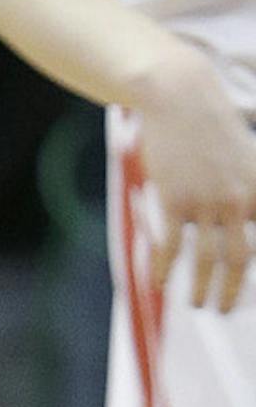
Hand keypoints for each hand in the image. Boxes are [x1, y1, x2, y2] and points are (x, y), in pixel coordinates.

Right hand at [129, 45, 255, 311]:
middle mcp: (239, 198)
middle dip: (233, 289)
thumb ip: (248, 188)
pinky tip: (159, 286)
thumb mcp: (244, 156)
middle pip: (240, 256)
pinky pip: (172, 246)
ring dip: (202, 288)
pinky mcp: (176, 200)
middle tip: (224, 308)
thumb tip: (243, 217)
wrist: (181, 98)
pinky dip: (165, 270)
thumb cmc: (210, 126)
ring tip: (198, 305)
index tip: (250, 295)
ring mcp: (207, 201)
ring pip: (208, 258)